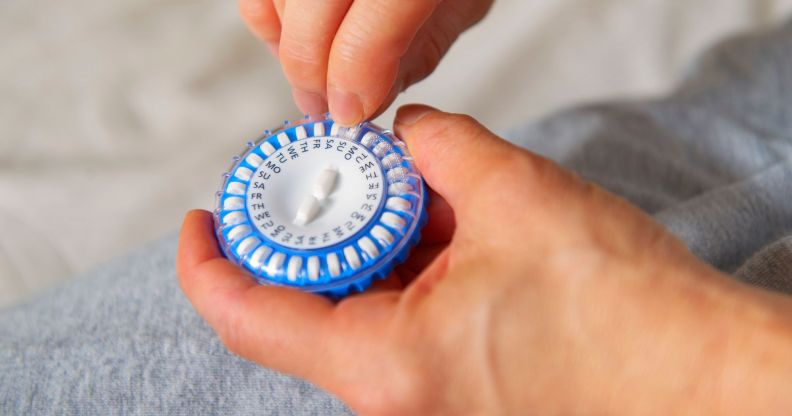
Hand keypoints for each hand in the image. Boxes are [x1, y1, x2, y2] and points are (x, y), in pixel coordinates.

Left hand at [178, 105, 791, 413]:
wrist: (701, 381)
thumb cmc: (622, 311)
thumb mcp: (517, 195)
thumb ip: (442, 145)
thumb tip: (409, 130)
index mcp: (383, 364)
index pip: (248, 313)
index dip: (209, 258)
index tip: (203, 214)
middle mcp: (391, 397)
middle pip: (306, 306)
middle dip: (315, 232)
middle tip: (334, 177)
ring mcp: (423, 399)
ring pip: (359, 312)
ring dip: (371, 247)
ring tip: (408, 195)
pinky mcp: (456, 389)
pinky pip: (402, 325)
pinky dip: (406, 272)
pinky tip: (442, 230)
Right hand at [238, 0, 493, 124]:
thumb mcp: (461, 6)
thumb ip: (416, 52)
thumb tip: (365, 101)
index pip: (368, 29)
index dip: (353, 80)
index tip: (353, 113)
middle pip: (312, 16)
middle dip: (314, 74)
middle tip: (326, 108)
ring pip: (276, 5)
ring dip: (290, 52)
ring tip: (314, 78)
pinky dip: (268, 22)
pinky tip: (294, 42)